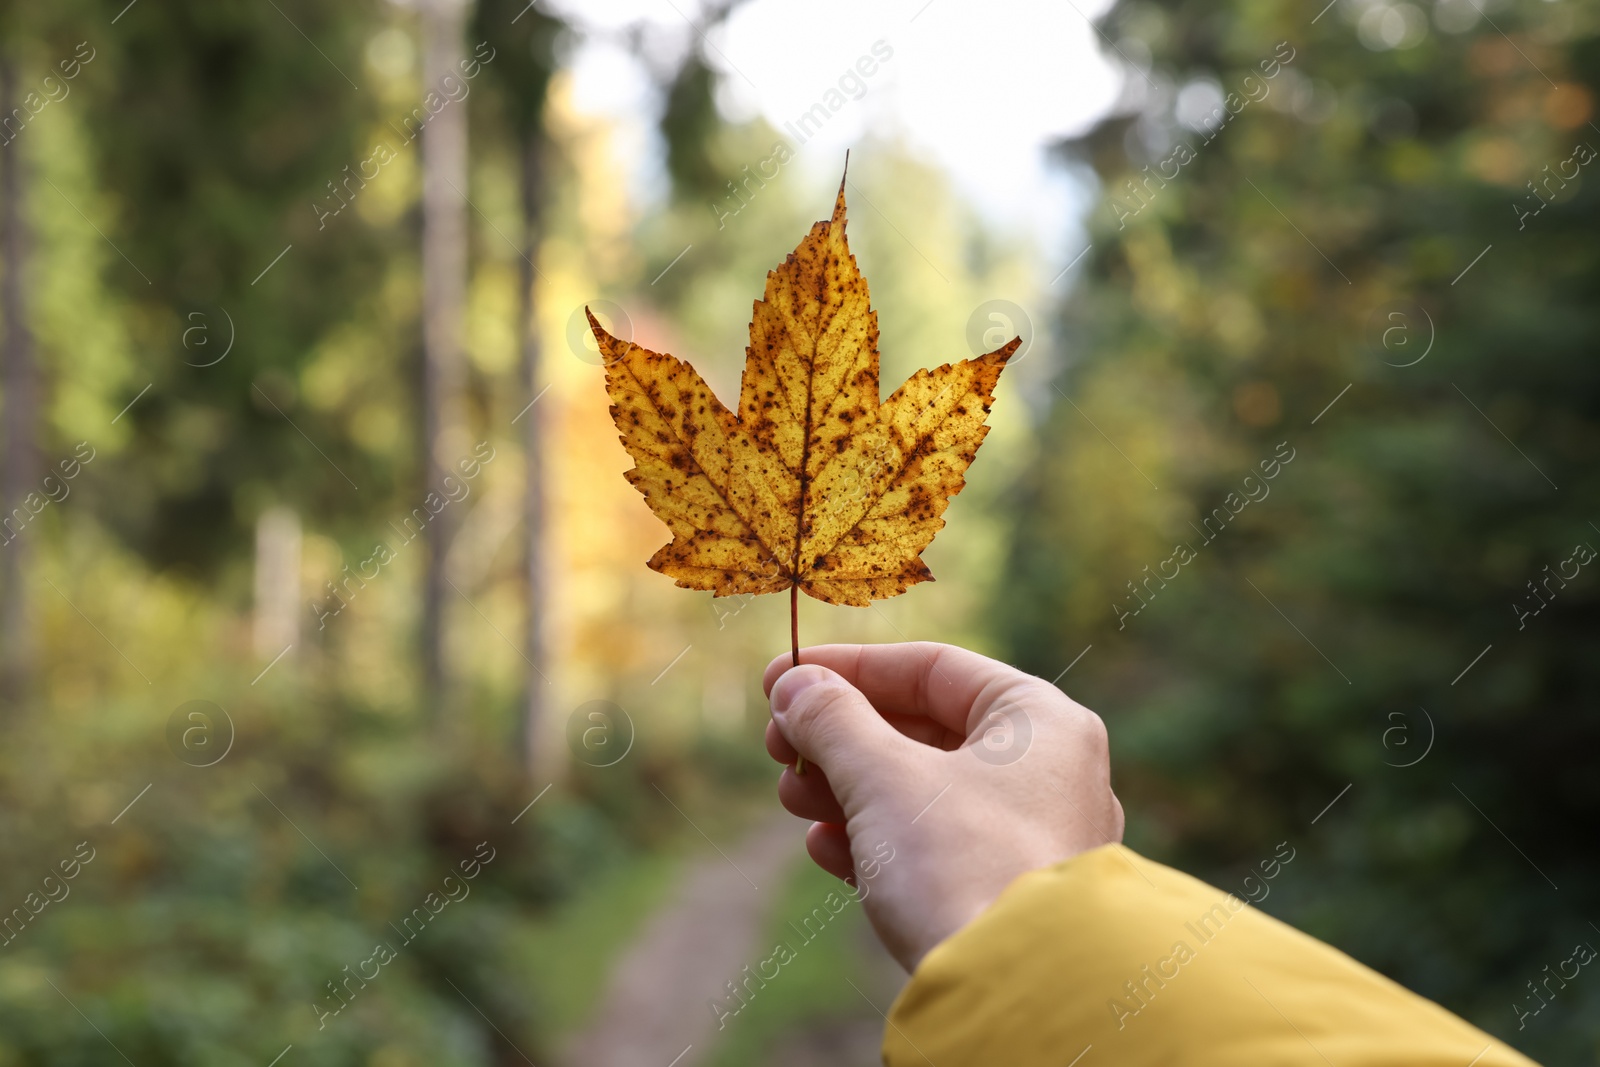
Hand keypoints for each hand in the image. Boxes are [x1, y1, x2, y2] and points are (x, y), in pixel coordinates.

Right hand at [764, 642, 1122, 971]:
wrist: (1012, 995)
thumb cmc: (962, 865)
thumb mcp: (884, 778)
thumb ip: (833, 721)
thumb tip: (795, 687)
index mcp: (1039, 721)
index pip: (933, 668)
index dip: (849, 669)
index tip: (783, 678)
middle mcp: (1047, 771)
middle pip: (924, 730)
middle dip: (840, 737)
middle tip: (776, 745)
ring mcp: (1030, 835)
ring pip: (922, 790)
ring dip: (846, 788)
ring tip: (791, 798)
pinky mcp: (1005, 892)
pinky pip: (932, 846)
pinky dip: (875, 838)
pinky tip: (824, 848)